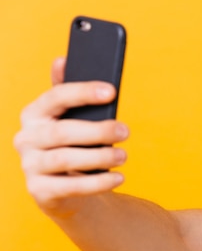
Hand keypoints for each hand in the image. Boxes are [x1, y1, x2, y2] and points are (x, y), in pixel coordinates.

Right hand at [13, 58, 129, 213]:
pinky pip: (71, 187)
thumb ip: (69, 93)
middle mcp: (26, 138)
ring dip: (100, 157)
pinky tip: (118, 178)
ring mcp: (30, 166)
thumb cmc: (73, 145)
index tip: (112, 91)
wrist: (66, 188)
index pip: (56, 97)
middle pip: (63, 132)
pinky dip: (98, 182)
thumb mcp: (71, 118)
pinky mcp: (40, 191)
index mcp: (34, 114)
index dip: (83, 92)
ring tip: (124, 156)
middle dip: (98, 131)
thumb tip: (62, 59)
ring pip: (66, 159)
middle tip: (126, 131)